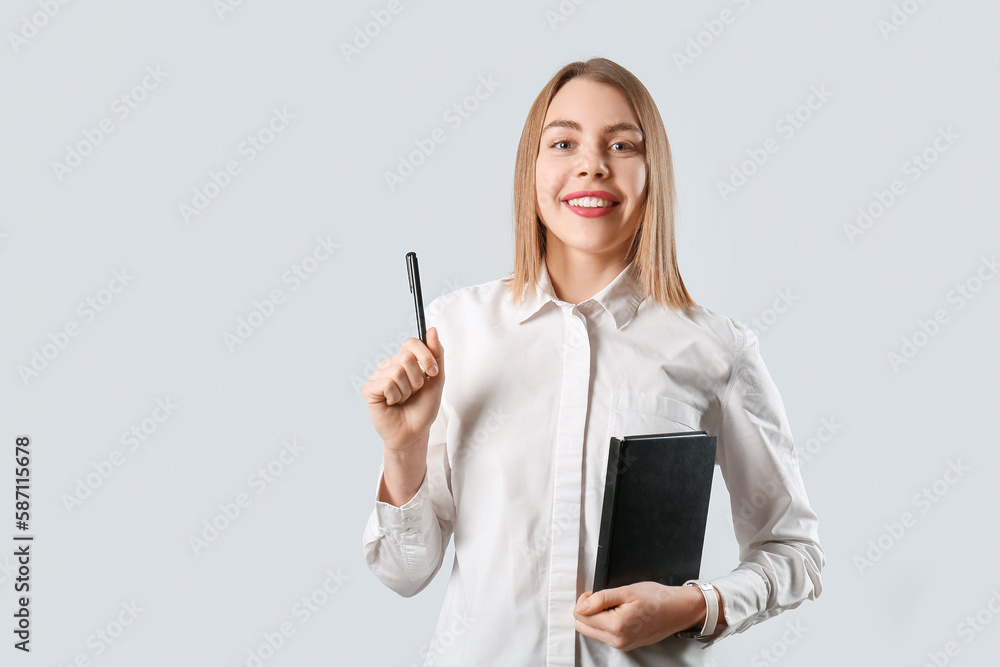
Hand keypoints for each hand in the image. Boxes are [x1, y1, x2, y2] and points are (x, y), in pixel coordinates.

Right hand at [362, 327, 444, 452]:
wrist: (415, 432)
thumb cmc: (423, 408)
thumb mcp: (437, 379)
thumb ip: (437, 354)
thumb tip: (433, 330)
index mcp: (403, 361)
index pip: (411, 343)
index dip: (425, 356)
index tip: (433, 372)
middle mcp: (389, 365)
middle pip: (406, 357)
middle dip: (418, 379)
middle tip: (414, 392)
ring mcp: (378, 376)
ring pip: (397, 371)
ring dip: (407, 391)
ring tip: (403, 400)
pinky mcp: (369, 389)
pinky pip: (387, 383)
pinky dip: (395, 396)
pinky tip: (392, 403)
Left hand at [573, 582, 709, 650]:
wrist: (677, 610)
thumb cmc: (657, 599)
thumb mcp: (626, 591)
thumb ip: (600, 599)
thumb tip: (581, 606)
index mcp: (616, 626)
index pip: (581, 617)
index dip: (584, 601)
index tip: (594, 593)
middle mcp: (618, 640)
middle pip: (583, 627)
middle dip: (587, 611)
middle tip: (601, 598)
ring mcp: (621, 645)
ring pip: (592, 632)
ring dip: (596, 617)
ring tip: (612, 605)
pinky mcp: (625, 645)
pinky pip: (604, 635)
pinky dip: (605, 623)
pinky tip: (617, 613)